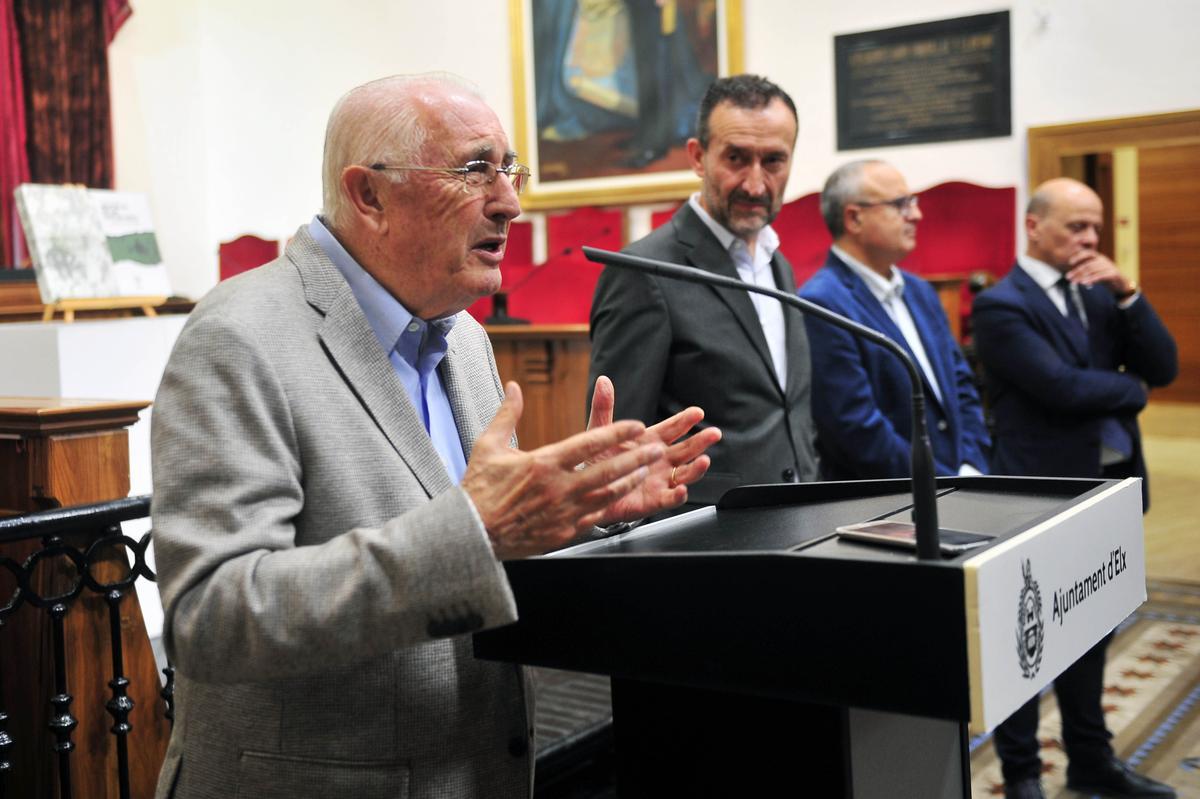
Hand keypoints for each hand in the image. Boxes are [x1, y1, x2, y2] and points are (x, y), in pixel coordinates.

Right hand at [462, 382, 665, 558]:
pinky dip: (611, 504)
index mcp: (544, 463)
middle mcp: (559, 488)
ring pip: (607, 494)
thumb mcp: (489, 445)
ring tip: (647, 471)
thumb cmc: (480, 489)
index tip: (637, 426)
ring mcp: (564, 512)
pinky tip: (622, 497)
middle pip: (608, 470)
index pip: (589, 443)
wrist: (472, 533)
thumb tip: (515, 386)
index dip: (617, 433)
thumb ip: (507, 414)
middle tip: (658, 449)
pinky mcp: (564, 532)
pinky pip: (596, 516)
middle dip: (637, 458)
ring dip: (630, 482)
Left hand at [585, 375, 720, 523]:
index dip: (685, 420)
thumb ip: (604, 407)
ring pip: (685, 473)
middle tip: (713, 433)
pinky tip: (682, 490)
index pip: (672, 428)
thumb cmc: (597, 460)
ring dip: (696, 468)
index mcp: (650, 441)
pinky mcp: (653, 500)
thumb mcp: (600, 432)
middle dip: (701, 441)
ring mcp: (659, 480)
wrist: (588, 490)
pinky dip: (678, 495)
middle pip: (686, 449)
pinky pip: (670, 499)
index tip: (697, 412)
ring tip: (703, 460)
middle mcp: (659, 460)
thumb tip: (603, 381)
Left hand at [1066, 250, 1135, 296]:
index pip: (1088, 253)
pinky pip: (1101, 276)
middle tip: (1067, 277)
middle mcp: (1103, 260)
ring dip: (1082, 276)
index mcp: (1098, 258)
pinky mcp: (1113, 274)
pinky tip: (1084, 283)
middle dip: (1076, 271)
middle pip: (1088, 264)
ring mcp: (1109, 266)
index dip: (1078, 256)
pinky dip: (1092, 279)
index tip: (1070, 262)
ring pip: (1093, 270)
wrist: (1121, 284)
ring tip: (1073, 282)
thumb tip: (1070, 275)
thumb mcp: (1094, 272)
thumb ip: (1085, 272)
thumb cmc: (1105, 277)